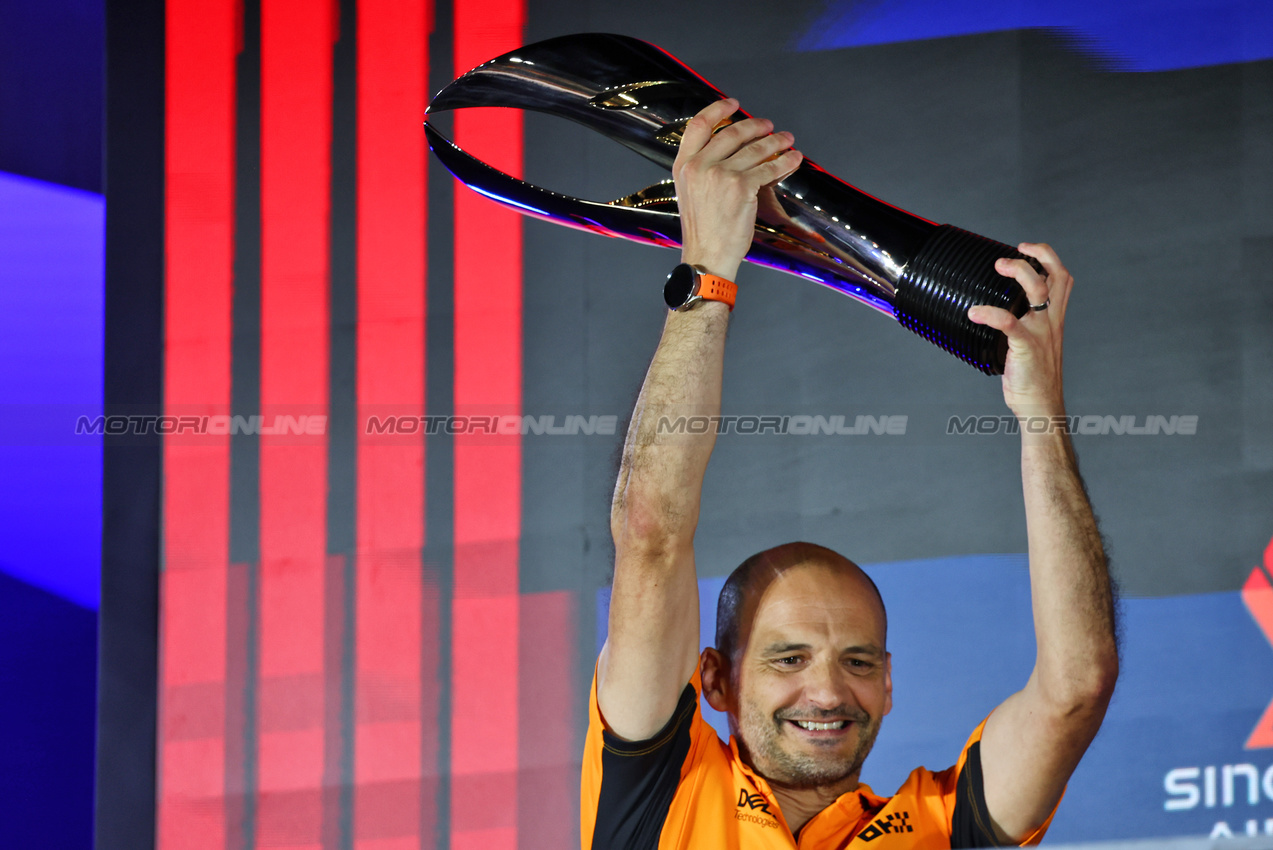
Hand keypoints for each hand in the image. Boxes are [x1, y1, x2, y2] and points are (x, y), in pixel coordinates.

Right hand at [672, 98, 802, 281]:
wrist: (707, 257)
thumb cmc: (703, 230)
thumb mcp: (692, 193)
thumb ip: (704, 168)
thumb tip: (735, 148)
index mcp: (683, 165)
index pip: (699, 125)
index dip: (718, 109)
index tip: (734, 104)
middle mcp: (699, 166)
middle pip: (732, 132)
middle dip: (755, 125)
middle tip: (769, 126)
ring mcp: (720, 175)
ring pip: (755, 149)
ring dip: (776, 141)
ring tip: (787, 140)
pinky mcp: (741, 187)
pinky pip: (769, 168)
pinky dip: (785, 161)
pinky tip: (793, 158)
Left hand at [967, 243, 1072, 417]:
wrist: (1040, 405)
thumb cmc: (1034, 377)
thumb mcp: (1036, 344)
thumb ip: (1026, 325)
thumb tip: (1000, 312)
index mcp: (1054, 319)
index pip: (1062, 279)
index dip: (1048, 258)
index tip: (1027, 248)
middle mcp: (1051, 322)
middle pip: (1056, 277)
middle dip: (1036, 257)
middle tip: (1007, 258)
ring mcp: (1040, 333)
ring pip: (1037, 291)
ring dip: (1019, 273)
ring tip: (997, 267)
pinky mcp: (1026, 346)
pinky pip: (1009, 323)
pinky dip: (990, 313)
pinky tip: (974, 312)